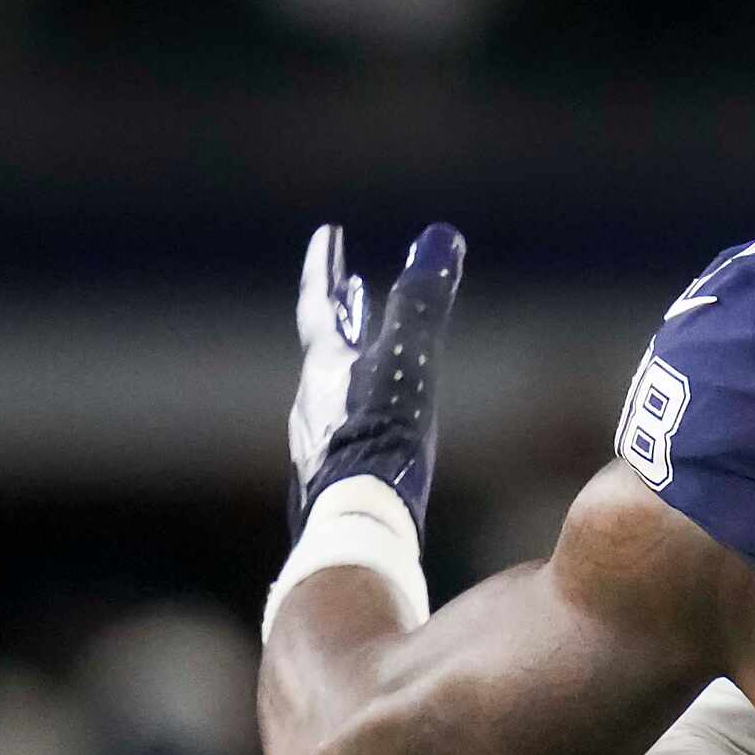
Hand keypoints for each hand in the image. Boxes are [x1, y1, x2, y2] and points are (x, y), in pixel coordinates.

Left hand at [289, 223, 465, 535]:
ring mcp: (317, 442)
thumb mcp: (408, 361)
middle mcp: (313, 401)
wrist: (357, 519)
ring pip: (333, 389)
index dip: (325, 267)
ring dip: (352, 361)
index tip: (328, 235)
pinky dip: (358, 407)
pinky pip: (342, 427)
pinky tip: (372, 428)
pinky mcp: (328, 478)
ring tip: (369, 353)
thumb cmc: (381, 436)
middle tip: (352, 288)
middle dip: (345, 314)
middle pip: (325, 346)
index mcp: (325, 367)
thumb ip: (422, 302)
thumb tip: (441, 237)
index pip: (319, 303)